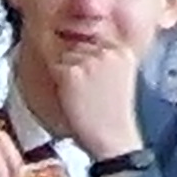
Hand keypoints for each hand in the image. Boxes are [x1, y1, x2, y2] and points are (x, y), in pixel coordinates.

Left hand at [48, 41, 145, 157]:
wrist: (111, 135)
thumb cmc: (113, 111)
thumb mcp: (120, 76)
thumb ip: (106, 58)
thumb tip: (82, 43)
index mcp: (123, 52)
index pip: (95, 40)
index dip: (87, 58)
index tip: (92, 75)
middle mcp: (108, 52)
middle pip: (77, 47)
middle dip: (76, 64)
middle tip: (85, 87)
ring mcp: (89, 61)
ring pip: (63, 56)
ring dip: (65, 72)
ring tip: (80, 92)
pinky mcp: (71, 73)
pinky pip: (53, 68)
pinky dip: (57, 81)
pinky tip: (71, 94)